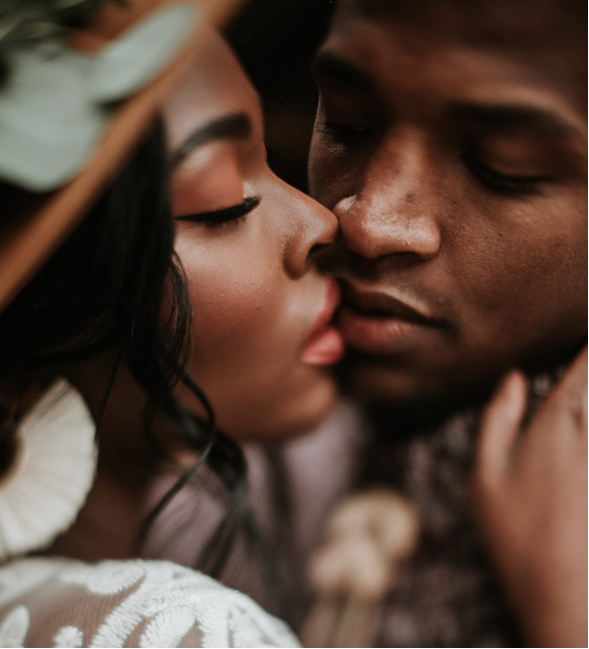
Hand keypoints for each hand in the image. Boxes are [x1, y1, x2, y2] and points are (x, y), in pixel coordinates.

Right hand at [471, 345, 588, 647]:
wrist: (567, 596)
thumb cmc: (518, 534)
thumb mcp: (485, 476)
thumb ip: (498, 419)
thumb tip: (512, 377)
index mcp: (559, 420)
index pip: (588, 360)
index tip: (585, 321)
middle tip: (585, 364)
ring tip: (586, 390)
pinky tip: (588, 420)